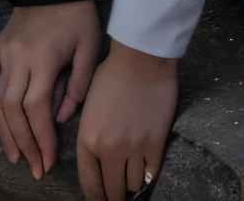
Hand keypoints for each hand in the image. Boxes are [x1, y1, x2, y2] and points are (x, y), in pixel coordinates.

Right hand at [0, 1, 100, 180]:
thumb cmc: (77, 15)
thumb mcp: (89, 47)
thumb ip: (78, 84)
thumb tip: (61, 119)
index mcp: (43, 58)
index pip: (37, 109)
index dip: (42, 138)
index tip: (49, 160)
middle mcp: (18, 58)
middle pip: (13, 110)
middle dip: (23, 143)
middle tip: (33, 167)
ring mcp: (3, 53)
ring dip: (3, 132)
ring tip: (14, 156)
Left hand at [76, 39, 177, 200]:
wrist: (140, 57)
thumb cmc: (111, 73)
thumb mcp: (88, 104)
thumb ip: (89, 133)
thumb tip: (94, 154)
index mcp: (87, 139)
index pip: (90, 184)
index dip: (95, 199)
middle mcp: (108, 150)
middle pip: (112, 191)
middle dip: (113, 198)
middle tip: (116, 198)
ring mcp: (134, 149)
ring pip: (132, 186)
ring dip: (130, 186)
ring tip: (131, 184)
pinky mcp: (155, 144)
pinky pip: (151, 174)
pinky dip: (147, 177)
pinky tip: (145, 174)